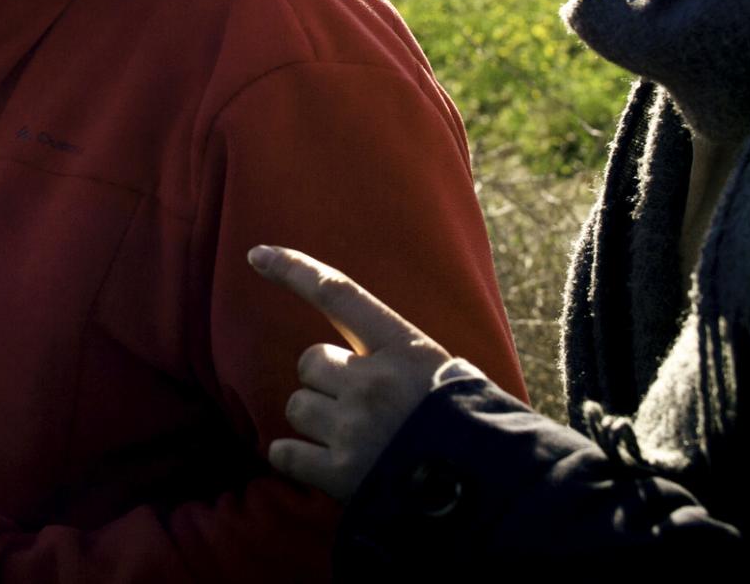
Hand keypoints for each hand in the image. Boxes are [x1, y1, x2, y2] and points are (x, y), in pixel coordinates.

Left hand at [248, 244, 452, 500]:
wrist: (492, 494)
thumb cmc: (473, 432)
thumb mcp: (447, 377)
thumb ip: (400, 361)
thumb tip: (359, 357)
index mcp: (405, 349)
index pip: (338, 293)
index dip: (294, 270)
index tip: (257, 255)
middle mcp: (373, 381)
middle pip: (309, 361)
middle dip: (324, 381)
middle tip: (358, 406)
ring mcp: (354, 427)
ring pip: (297, 406)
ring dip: (315, 421)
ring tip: (353, 441)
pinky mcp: (339, 474)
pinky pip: (284, 453)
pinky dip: (294, 459)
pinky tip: (320, 466)